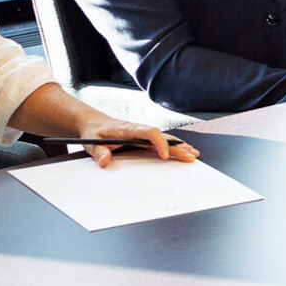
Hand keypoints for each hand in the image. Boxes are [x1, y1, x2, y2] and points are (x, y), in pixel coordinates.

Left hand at [75, 116, 198, 168]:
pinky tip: (184, 151)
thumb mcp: (91, 143)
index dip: (160, 143)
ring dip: (180, 146)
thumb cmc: (94, 133)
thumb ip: (99, 152)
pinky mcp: (144, 139)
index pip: (150, 133)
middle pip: (164, 137)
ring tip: (194, 154)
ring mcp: (144, 134)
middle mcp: (140, 130)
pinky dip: (175, 146)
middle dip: (178, 147)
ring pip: (166, 138)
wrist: (94, 124)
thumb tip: (105, 160)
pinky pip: (162, 141)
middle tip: (190, 157)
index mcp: (129, 129)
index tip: (165, 155)